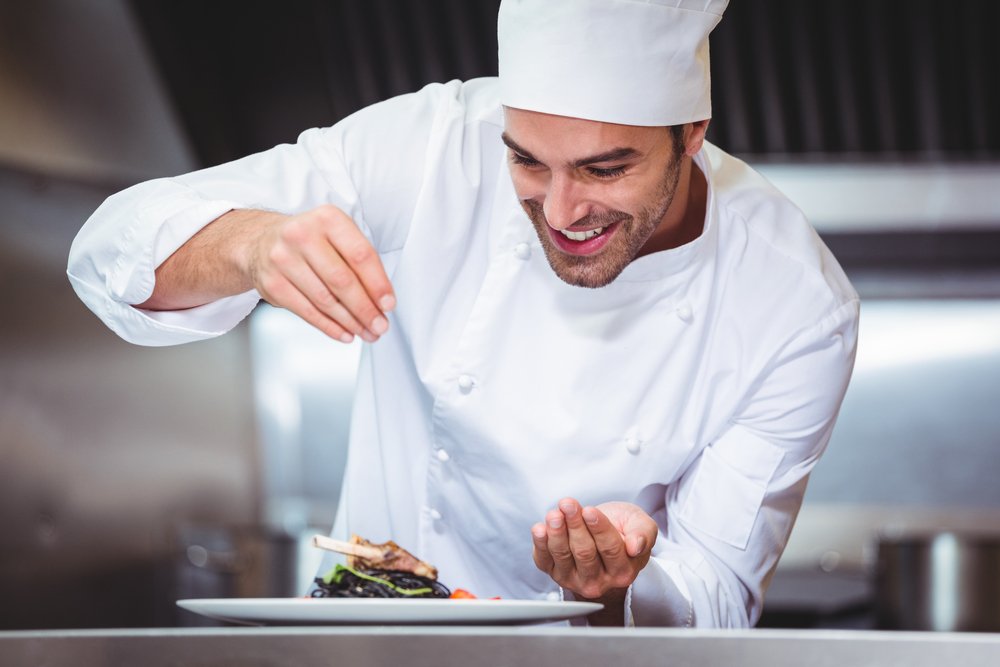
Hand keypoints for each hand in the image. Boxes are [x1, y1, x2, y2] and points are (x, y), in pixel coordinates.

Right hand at [249, 205, 395, 342]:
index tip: (388, 304)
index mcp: (327, 219)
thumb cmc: (309, 240)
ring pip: (325, 300)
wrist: (262, 241)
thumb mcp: (336, 235)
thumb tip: (381, 300)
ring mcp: (284, 260)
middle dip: (366, 309)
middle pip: (342, 281)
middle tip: (380, 325)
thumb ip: (359, 261)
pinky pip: (307, 312)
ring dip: (350, 322)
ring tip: (366, 332)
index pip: (360, 255)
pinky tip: (344, 332)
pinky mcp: (272, 284)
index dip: (378, 284)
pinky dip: (329, 326)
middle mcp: (302, 235)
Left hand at [531, 498, 656, 605]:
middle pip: (584, 552)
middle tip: (568, 504)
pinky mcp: (555, 573)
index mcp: (623, 570)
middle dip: (575, 525)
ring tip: (555, 513)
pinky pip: (544, 561)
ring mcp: (574, 579)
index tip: (589, 510)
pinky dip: (540, 544)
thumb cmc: (624, 530)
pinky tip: (540, 528)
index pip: (610, 549)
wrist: (604, 539)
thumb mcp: (642, 525)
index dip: (599, 528)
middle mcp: (599, 581)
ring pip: (563, 556)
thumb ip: (645, 534)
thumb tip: (636, 546)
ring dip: (556, 532)